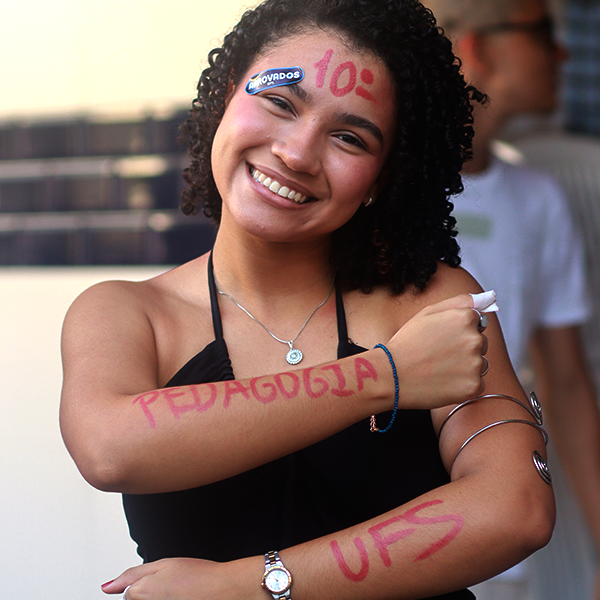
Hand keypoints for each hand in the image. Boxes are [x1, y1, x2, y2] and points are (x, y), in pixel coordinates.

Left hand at [101, 557, 252, 599]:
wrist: (223, 589)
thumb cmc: (198, 576)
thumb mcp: (163, 564)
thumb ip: (131, 575)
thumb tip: (106, 587)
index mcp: (139, 594)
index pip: (130, 592)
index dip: (148, 582)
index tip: (164, 580)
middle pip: (140, 599)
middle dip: (153, 594)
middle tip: (175, 587)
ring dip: (164, 597)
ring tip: (182, 594)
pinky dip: (174, 599)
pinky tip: (185, 597)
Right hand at [386, 294, 487, 408]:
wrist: (391, 375)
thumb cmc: (407, 344)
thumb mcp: (428, 313)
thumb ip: (459, 302)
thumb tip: (485, 299)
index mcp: (465, 318)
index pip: (477, 322)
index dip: (458, 330)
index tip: (442, 338)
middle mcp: (475, 339)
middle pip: (481, 343)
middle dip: (464, 348)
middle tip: (438, 354)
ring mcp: (476, 364)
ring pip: (480, 363)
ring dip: (466, 366)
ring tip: (439, 368)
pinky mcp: (474, 386)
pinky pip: (477, 383)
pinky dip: (463, 384)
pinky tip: (444, 381)